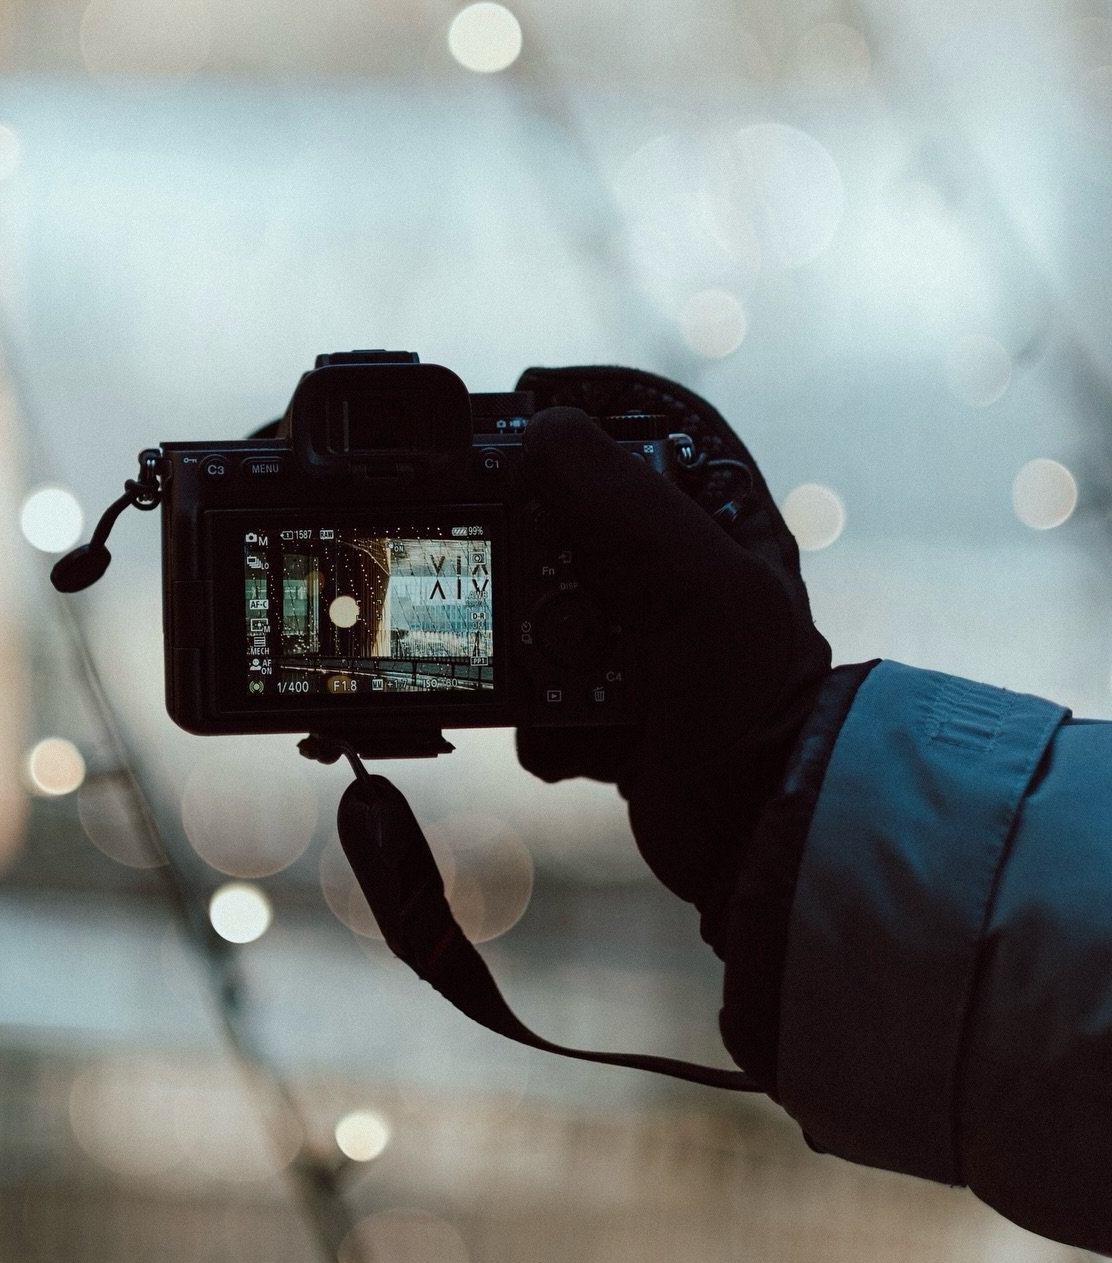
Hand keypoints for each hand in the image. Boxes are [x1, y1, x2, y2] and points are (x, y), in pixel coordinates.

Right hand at [516, 374, 830, 951]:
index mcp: (713, 521)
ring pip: (534, 609)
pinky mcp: (600, 702)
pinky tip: (580, 742)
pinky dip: (539, 719)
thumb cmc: (755, 698)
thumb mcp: (701, 580)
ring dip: (531, 656)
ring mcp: (631, 639)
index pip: (631, 441)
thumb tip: (546, 428)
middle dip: (529, 564)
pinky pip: (531, 686)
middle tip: (520, 586)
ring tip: (563, 689)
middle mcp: (670, 572)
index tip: (506, 427)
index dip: (570, 428)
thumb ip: (625, 499)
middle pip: (561, 525)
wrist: (756, 835)